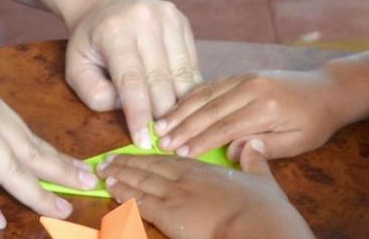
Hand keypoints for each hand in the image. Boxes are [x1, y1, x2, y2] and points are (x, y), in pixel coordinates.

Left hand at [63, 0, 200, 147]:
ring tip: (174, 126)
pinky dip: (188, 88)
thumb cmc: (89, 42)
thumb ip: (95, 93)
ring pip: (183, 74)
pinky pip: (192, 64)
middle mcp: (145, 19)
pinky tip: (181, 103)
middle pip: (162, 80)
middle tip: (162, 141)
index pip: (132, 81)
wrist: (104, 0)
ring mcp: (168, 18)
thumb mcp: (76, 68)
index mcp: (115, 30)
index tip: (145, 142)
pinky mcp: (183, 22)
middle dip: (163, 115)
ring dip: (180, 104)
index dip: (140, 115)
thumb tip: (128, 109)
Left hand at [103, 139, 312, 238]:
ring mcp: (176, 195)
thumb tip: (254, 142)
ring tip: (104, 171)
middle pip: (151, 167)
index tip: (140, 152)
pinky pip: (140, 201)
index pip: (172, 160)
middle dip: (129, 163)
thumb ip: (254, 160)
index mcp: (206, 171)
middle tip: (109, 158)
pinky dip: (123, 193)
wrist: (258, 226)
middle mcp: (187, 179)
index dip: (153, 156)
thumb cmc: (264, 209)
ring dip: (121, 175)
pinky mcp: (169, 214)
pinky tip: (111, 189)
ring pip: (141, 182)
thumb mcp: (262, 180)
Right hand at [155, 70, 344, 159]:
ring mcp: (246, 77)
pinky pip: (212, 85)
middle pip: (209, 108)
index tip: (179, 153)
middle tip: (160, 140)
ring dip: (181, 110)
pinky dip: (192, 96)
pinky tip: (176, 107)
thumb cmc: (314, 122)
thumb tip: (231, 152)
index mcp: (266, 107)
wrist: (326, 90)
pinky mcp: (242, 74)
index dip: (199, 141)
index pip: (225, 127)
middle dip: (182, 126)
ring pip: (206, 94)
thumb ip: (264, 148)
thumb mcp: (297, 143)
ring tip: (160, 124)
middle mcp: (252, 87)